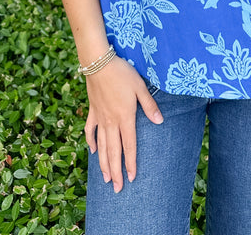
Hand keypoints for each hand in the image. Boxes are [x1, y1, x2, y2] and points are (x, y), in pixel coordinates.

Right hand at [84, 57, 162, 191]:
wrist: (98, 62)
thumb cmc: (122, 73)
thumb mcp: (140, 87)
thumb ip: (150, 105)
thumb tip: (159, 121)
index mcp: (125, 118)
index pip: (129, 146)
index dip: (130, 163)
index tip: (131, 178)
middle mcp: (111, 122)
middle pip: (114, 152)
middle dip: (116, 171)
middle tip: (117, 189)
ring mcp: (100, 117)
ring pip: (101, 146)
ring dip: (103, 163)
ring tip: (105, 179)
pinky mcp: (92, 110)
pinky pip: (90, 130)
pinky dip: (92, 142)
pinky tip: (93, 150)